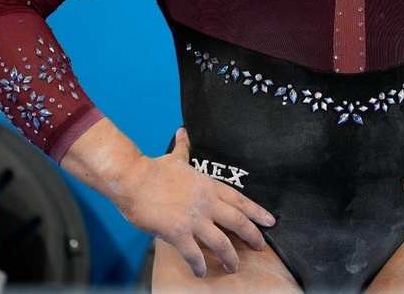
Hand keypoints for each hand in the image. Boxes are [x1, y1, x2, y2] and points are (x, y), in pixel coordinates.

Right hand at [117, 128, 275, 276]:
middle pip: (238, 221)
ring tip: (233, 267)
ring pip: (221, 242)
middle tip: (261, 246)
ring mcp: (194, 219)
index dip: (256, 211)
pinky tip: (202, 272)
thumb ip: (183, 148)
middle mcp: (207, 203)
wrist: (133, 179)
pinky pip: (194, 254)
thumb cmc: (153, 169)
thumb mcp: (175, 158)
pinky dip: (200, 265)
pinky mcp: (178, 233)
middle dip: (252, 235)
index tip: (270, 220)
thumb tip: (183, 131)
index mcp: (209, 186)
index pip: (239, 200)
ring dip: (230, 256)